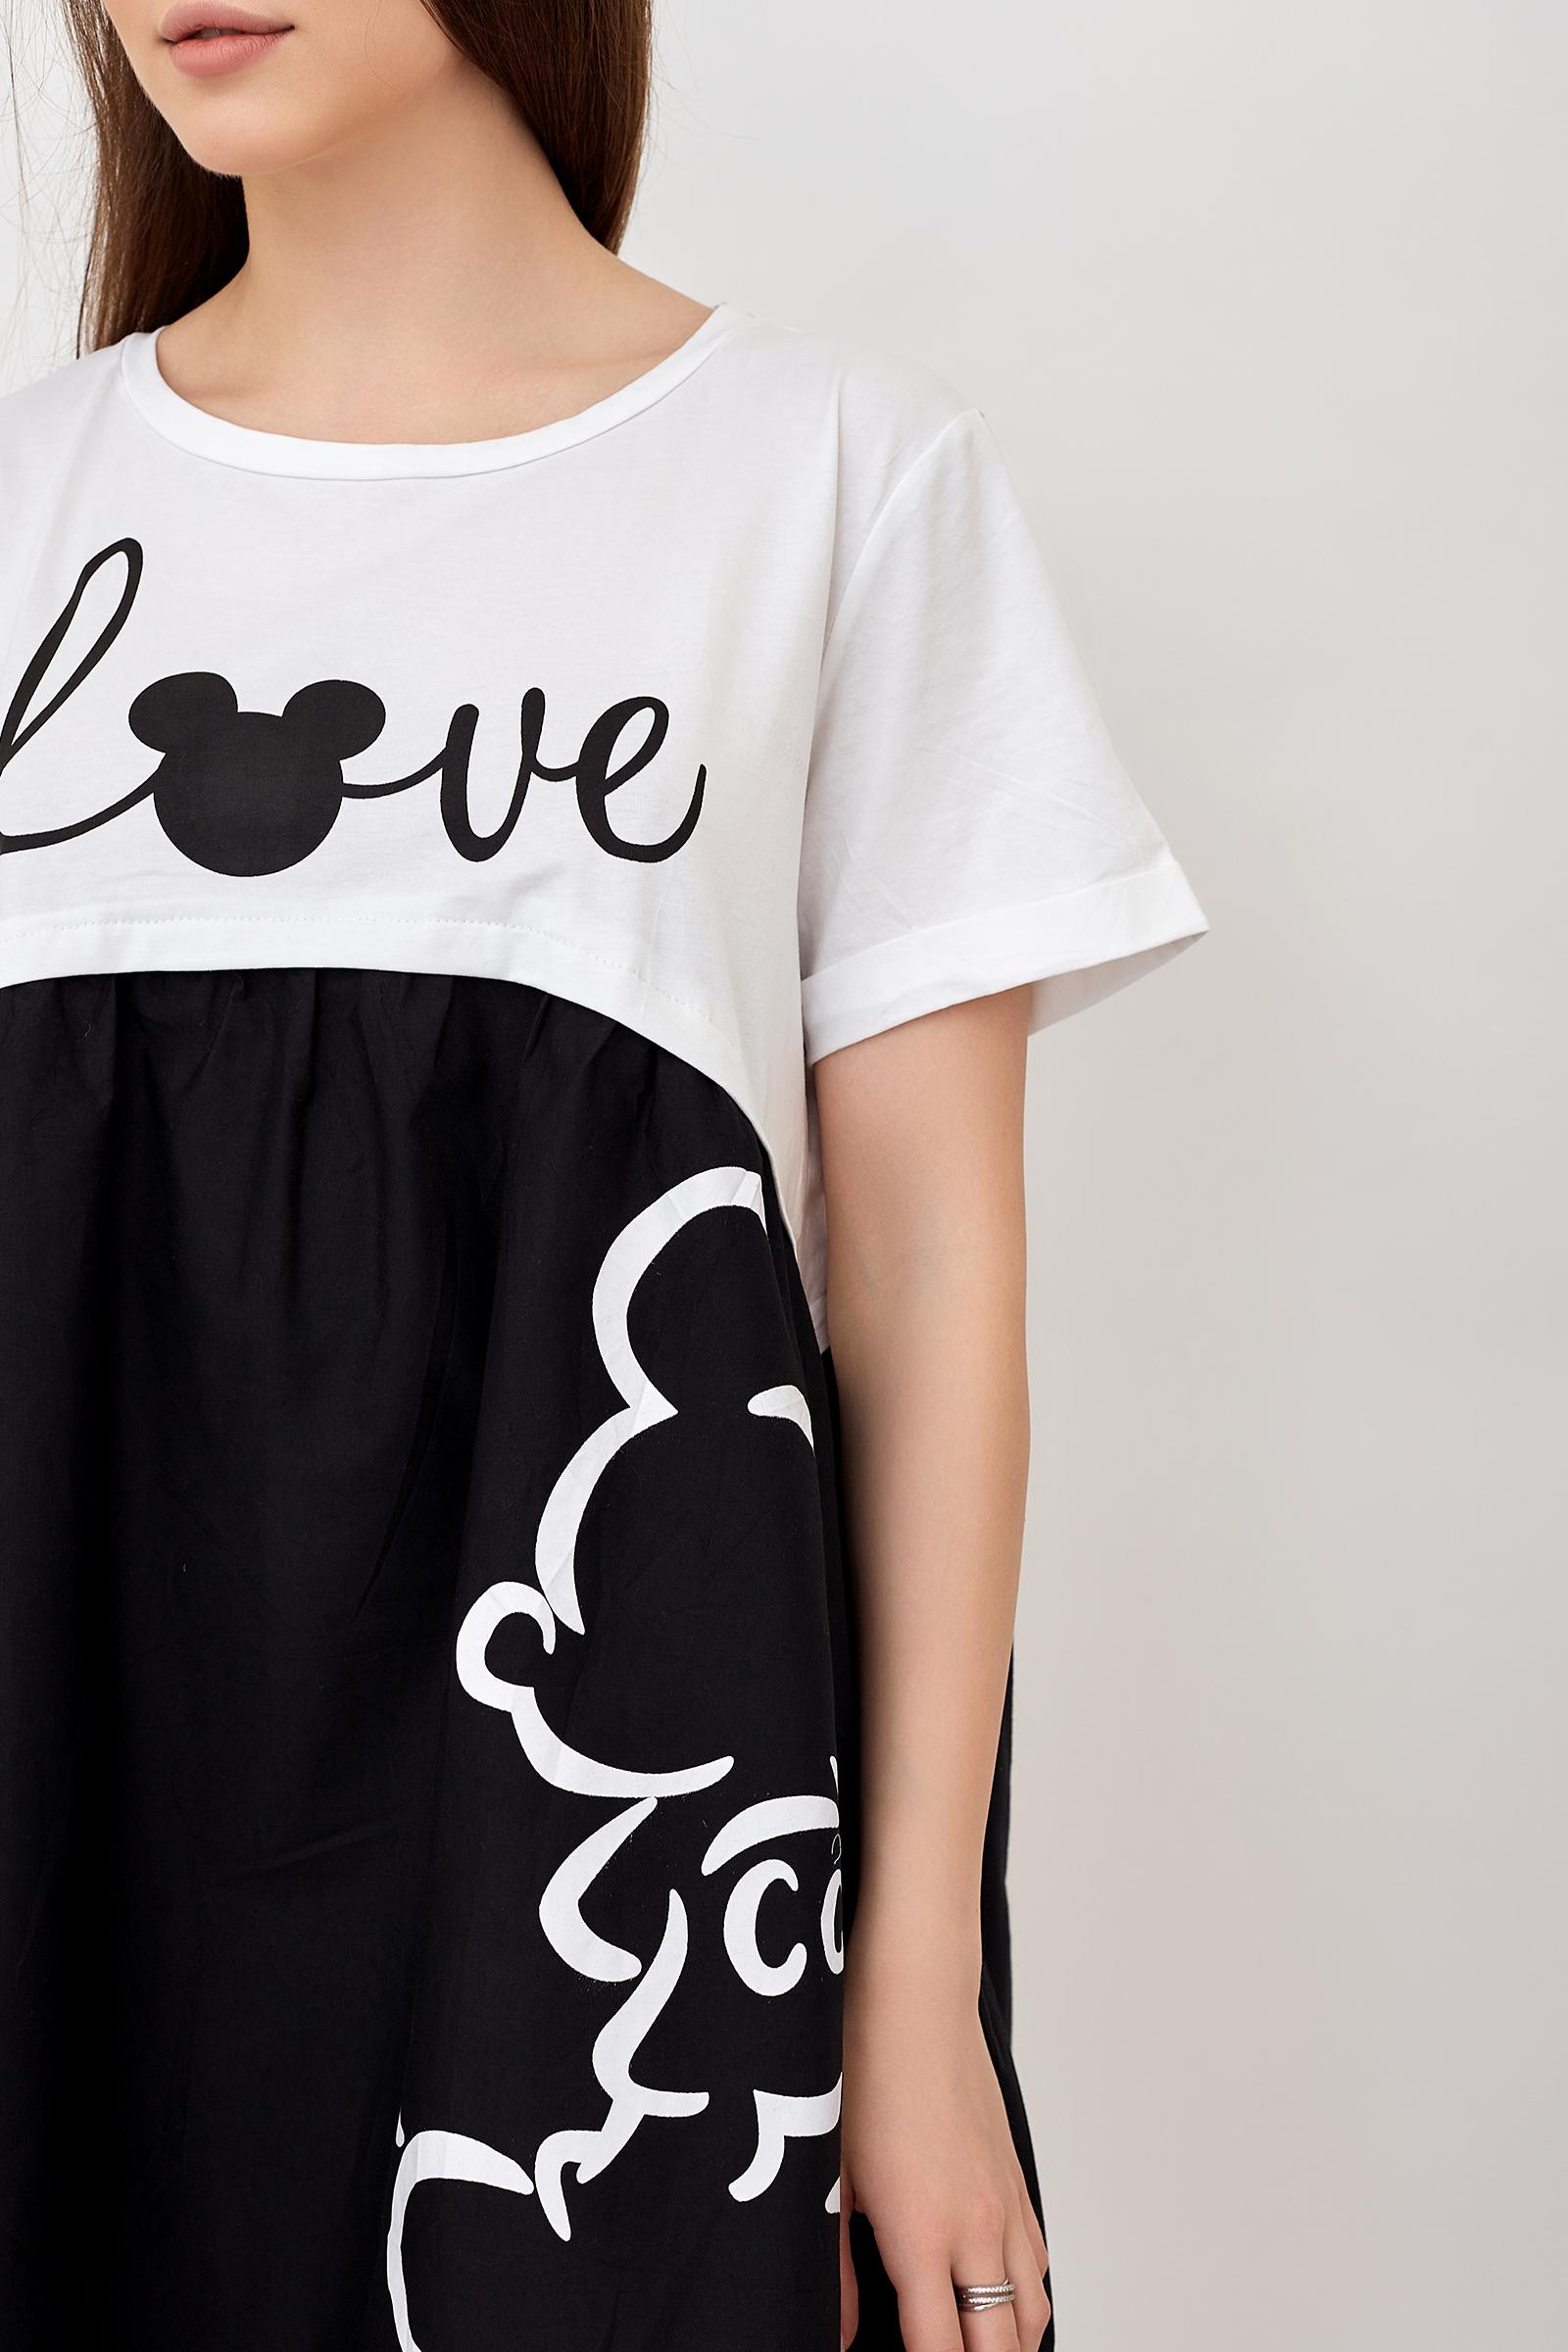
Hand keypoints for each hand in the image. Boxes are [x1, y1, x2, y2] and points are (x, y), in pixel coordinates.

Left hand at [838, 1941, 1049, 2351]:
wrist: (914, 1998)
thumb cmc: (864, 2073)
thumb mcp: (831, 2177)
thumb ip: (836, 2270)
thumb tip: (838, 2334)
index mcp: (923, 2237)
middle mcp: (977, 2230)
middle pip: (1001, 2350)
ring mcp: (1005, 2205)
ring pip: (1032, 2314)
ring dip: (1007, 2344)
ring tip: (974, 2348)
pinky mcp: (1016, 2179)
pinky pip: (1039, 2264)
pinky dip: (1024, 2298)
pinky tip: (993, 2296)